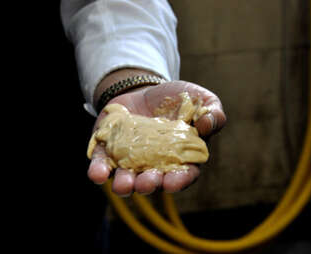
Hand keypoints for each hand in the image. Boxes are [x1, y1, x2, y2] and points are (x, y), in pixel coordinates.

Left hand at [88, 80, 225, 195]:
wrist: (145, 90)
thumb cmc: (177, 100)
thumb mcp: (201, 100)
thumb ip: (213, 113)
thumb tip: (207, 126)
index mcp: (180, 159)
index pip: (182, 176)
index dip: (178, 181)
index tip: (173, 181)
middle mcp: (154, 165)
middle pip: (152, 182)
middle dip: (149, 184)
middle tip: (147, 182)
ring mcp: (130, 160)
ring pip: (126, 179)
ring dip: (125, 184)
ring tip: (124, 184)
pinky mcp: (109, 150)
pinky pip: (102, 165)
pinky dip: (99, 171)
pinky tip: (98, 174)